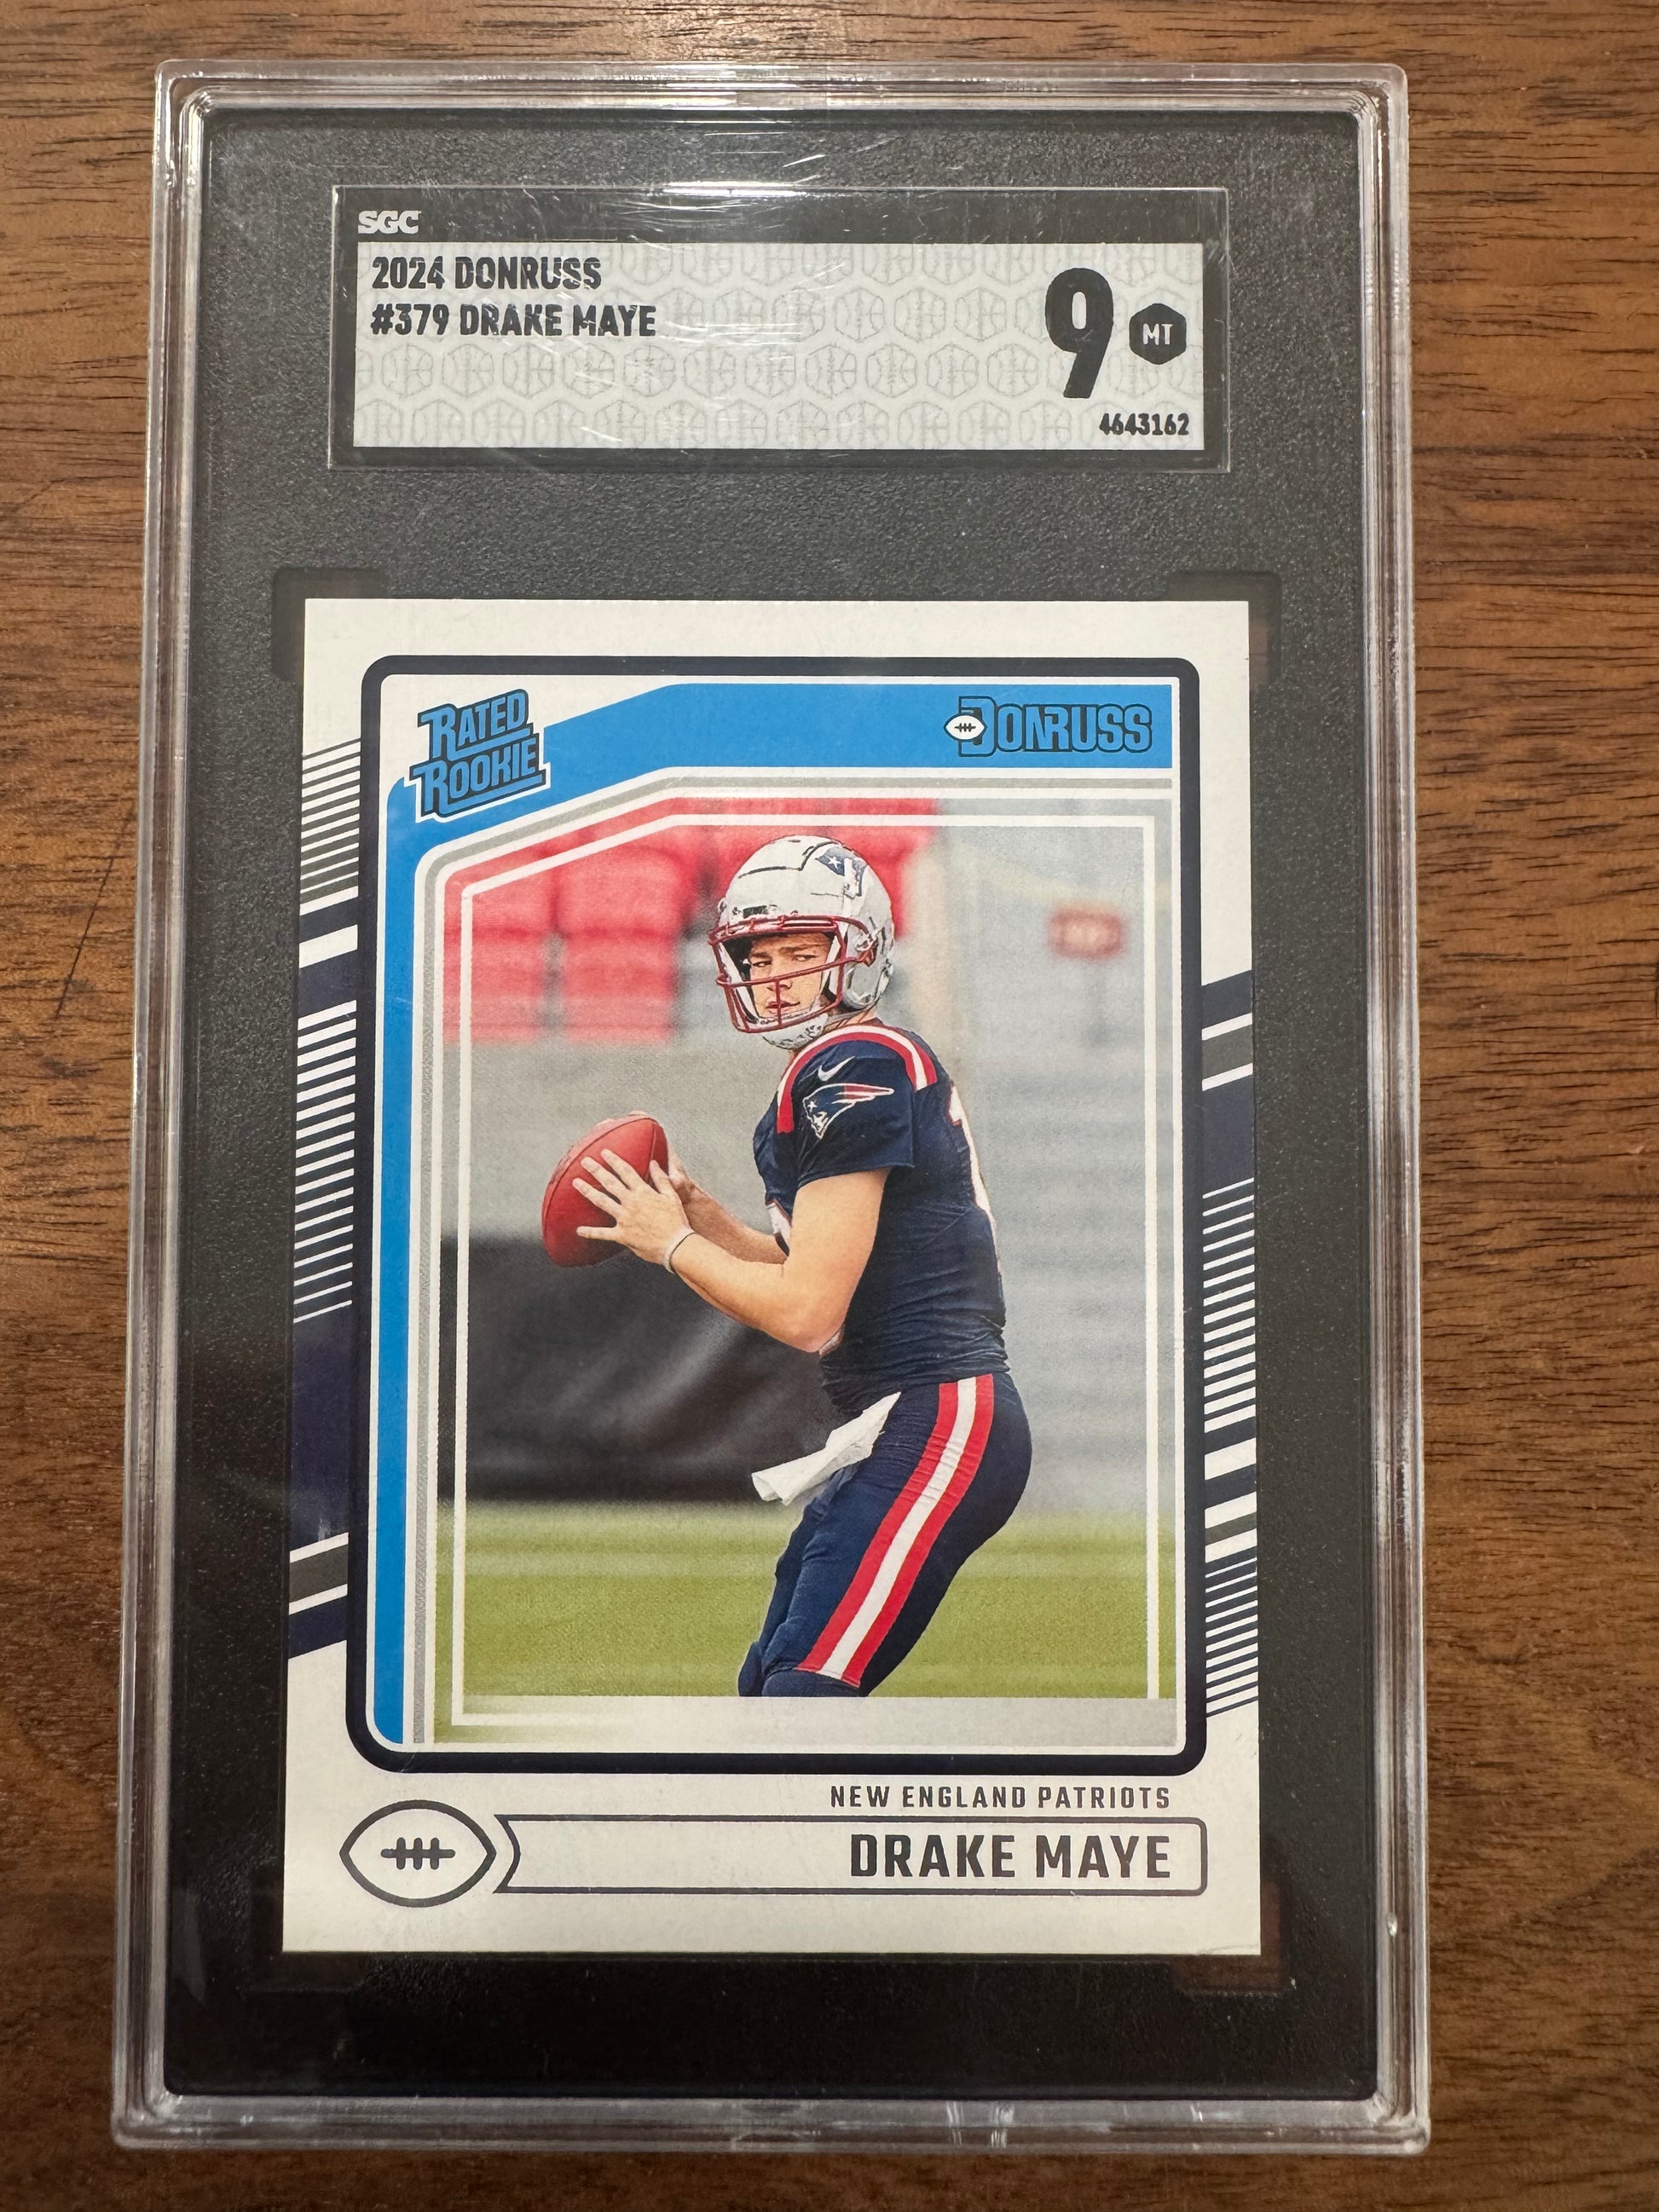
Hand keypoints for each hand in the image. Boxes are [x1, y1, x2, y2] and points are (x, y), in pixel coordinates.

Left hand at [573, 1150, 690, 1265]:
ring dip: (588, 1191)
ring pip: (602, 1202)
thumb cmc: (676, 1221)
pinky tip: (579, 1230)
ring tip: (576, 1183)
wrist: (675, 1245)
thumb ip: (661, 1179)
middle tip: (585, 1161)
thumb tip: (654, 1163)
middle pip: (610, 1183)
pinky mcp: (622, 1235)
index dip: (614, 1160)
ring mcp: (624, 1219)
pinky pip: (602, 1234)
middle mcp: (630, 1203)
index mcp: (643, 1192)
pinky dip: (590, 1232)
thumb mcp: (672, 1196)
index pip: (625, 1171)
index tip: (604, 1152)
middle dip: (596, 1170)